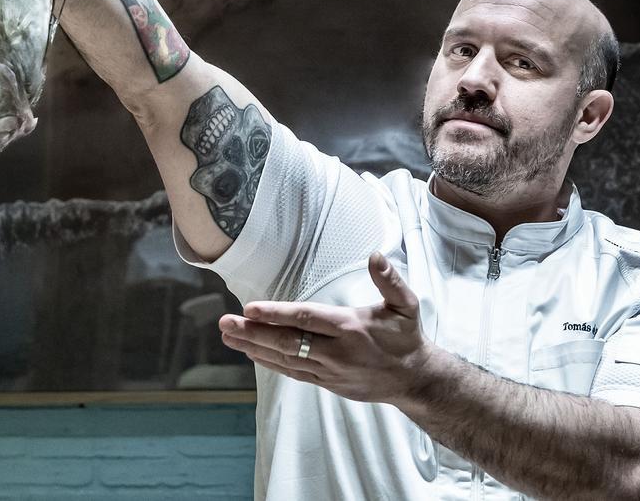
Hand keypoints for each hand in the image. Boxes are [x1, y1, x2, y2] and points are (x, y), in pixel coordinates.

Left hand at [219, 252, 430, 403]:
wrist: (413, 379)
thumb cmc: (406, 337)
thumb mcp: (406, 305)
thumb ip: (389, 280)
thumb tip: (376, 255)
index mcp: (351, 328)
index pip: (306, 319)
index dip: (276, 314)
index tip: (250, 308)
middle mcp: (337, 352)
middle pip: (288, 342)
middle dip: (254, 332)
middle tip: (225, 323)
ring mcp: (330, 371)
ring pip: (285, 360)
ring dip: (254, 348)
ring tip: (229, 336)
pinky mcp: (327, 383)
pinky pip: (293, 373)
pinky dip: (270, 363)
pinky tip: (252, 353)